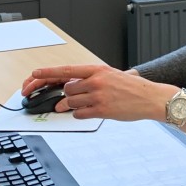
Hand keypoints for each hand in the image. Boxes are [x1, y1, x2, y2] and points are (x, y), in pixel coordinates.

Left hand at [23, 64, 174, 121]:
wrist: (150, 98)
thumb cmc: (132, 88)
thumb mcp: (112, 75)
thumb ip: (92, 78)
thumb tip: (73, 85)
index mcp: (98, 70)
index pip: (66, 70)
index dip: (48, 73)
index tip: (34, 74)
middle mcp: (96, 81)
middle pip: (67, 89)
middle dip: (68, 95)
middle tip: (73, 98)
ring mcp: (98, 96)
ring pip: (71, 103)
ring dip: (73, 106)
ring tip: (86, 105)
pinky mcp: (102, 111)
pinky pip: (80, 114)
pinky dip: (81, 115)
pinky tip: (91, 112)